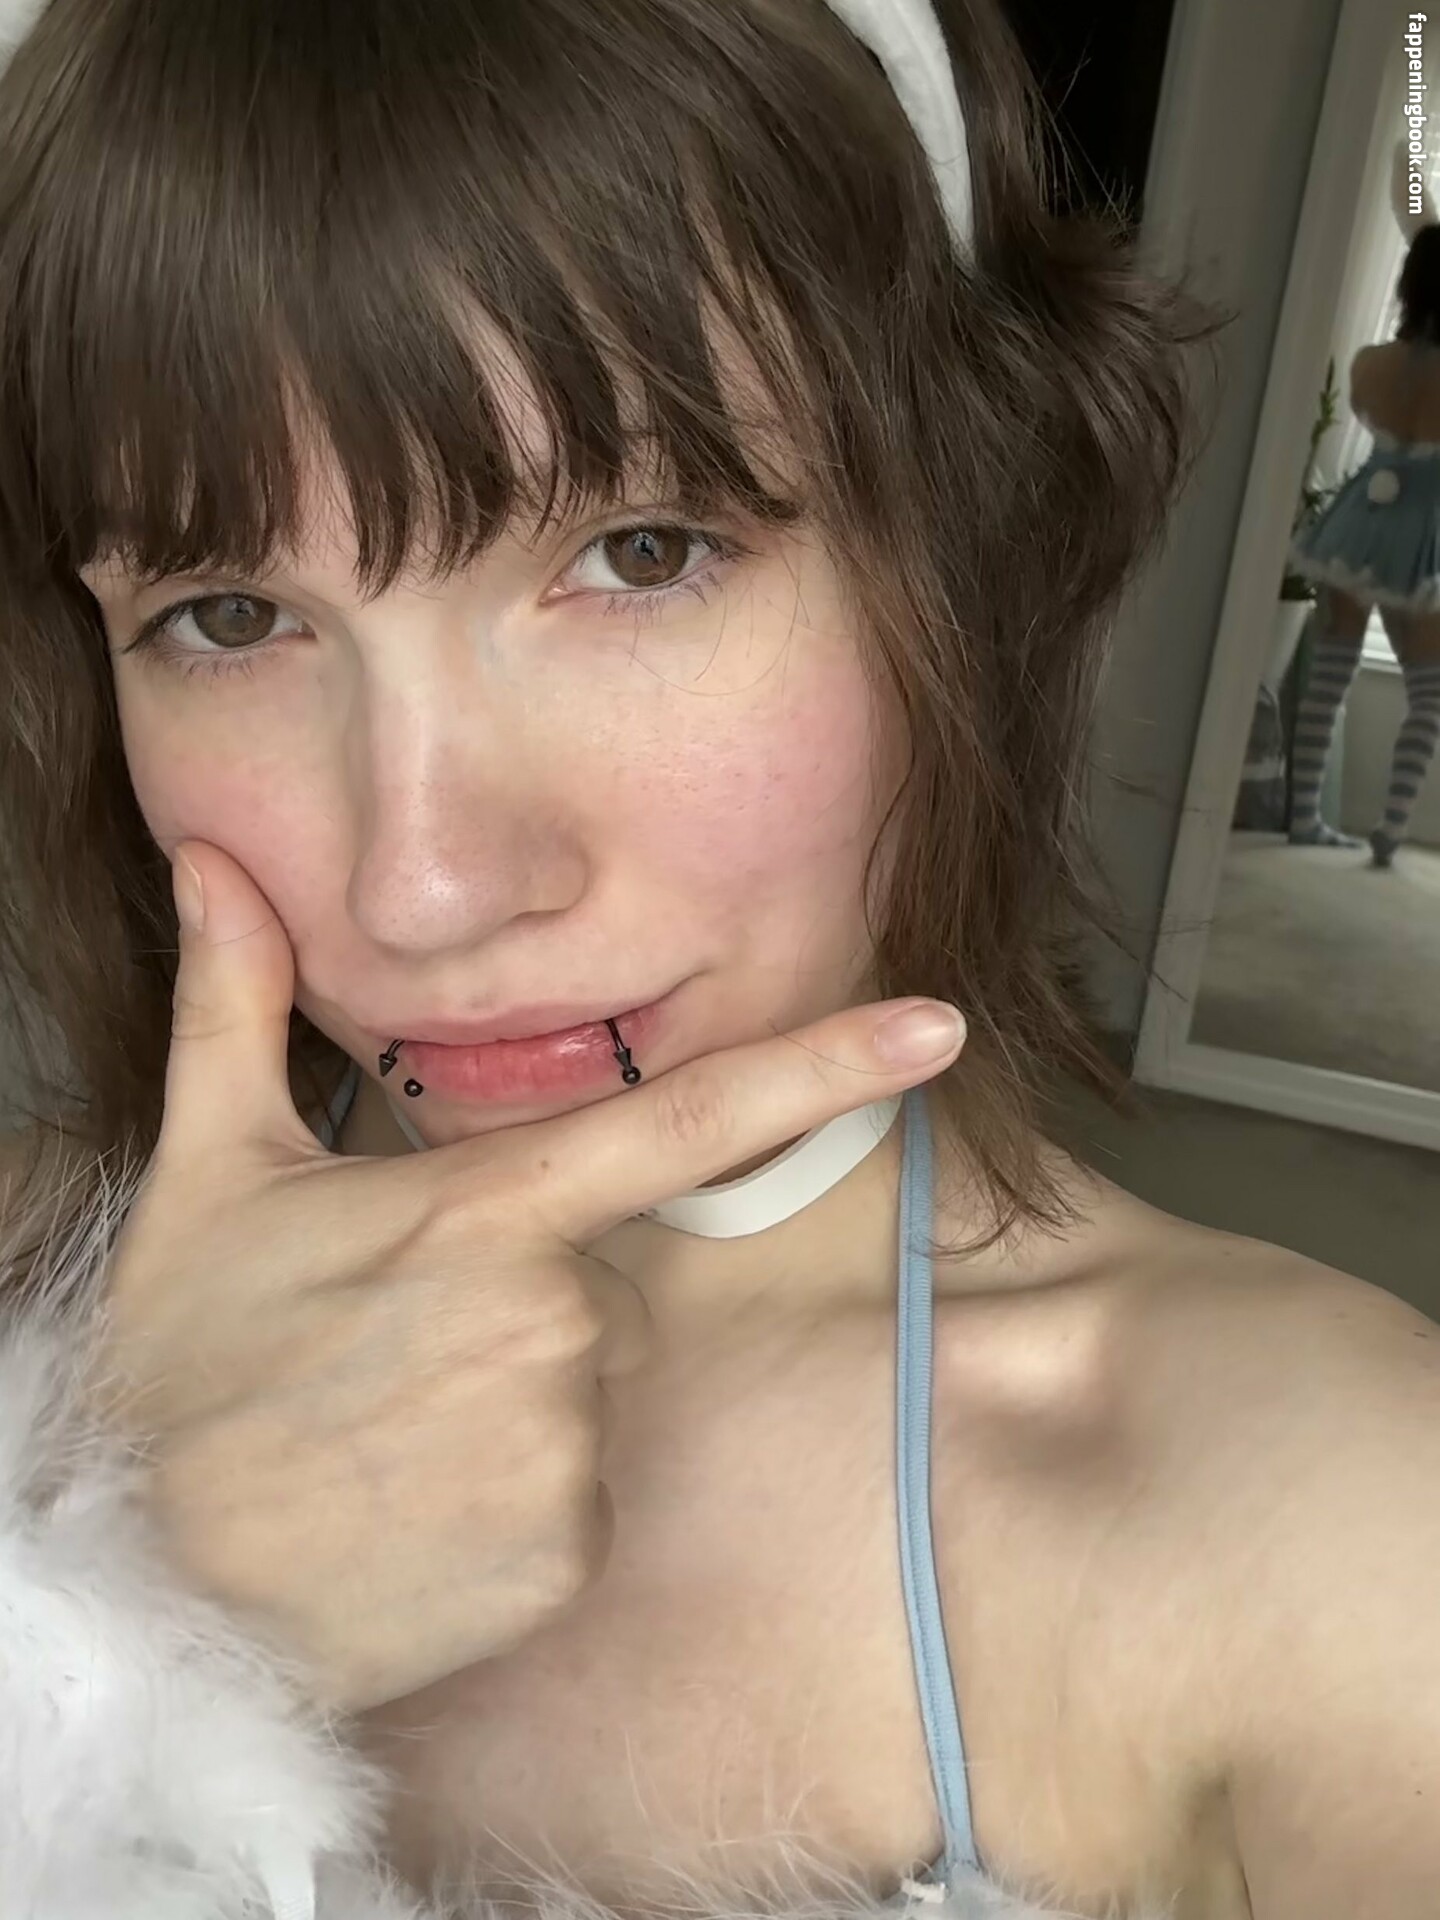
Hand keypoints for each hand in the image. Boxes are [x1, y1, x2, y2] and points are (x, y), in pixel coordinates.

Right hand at [98, 838, 966, 1714]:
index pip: (686, 1119)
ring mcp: (564, 1439)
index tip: (938, 1024)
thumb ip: (234, 1005)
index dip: (827, 1066)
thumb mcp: (206, 1175)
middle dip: (513, 1306)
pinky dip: (515, 1505)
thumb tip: (209, 862)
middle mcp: (550, 1317)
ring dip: (509, 1407)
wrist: (146, 1573)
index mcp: (485, 1210)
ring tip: (387, 1439)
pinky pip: (579, 1500)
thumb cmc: (178, 1371)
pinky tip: (415, 1515)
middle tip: (382, 1354)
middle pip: (598, 1283)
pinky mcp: (565, 1548)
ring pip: (587, 1393)